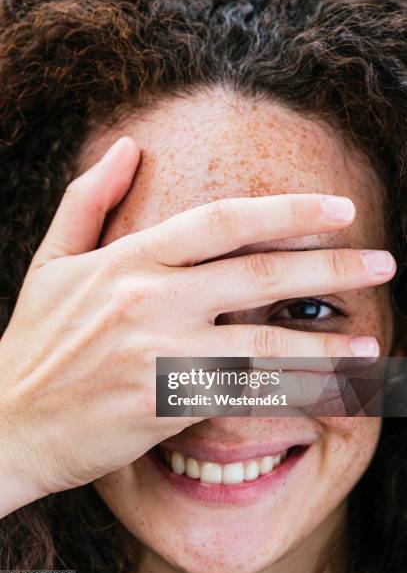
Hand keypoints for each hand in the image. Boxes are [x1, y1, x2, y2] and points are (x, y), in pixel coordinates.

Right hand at [0, 137, 395, 517]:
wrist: (9, 425)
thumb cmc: (34, 344)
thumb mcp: (52, 263)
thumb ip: (87, 200)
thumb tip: (124, 147)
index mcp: (127, 260)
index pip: (221, 220)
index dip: (286, 210)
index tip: (337, 209)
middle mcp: (149, 299)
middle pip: (258, 273)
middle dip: (329, 265)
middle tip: (382, 262)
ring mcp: (159, 353)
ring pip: (263, 341)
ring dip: (323, 341)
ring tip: (370, 341)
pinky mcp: (165, 404)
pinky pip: (242, 395)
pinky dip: (285, 393)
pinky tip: (322, 393)